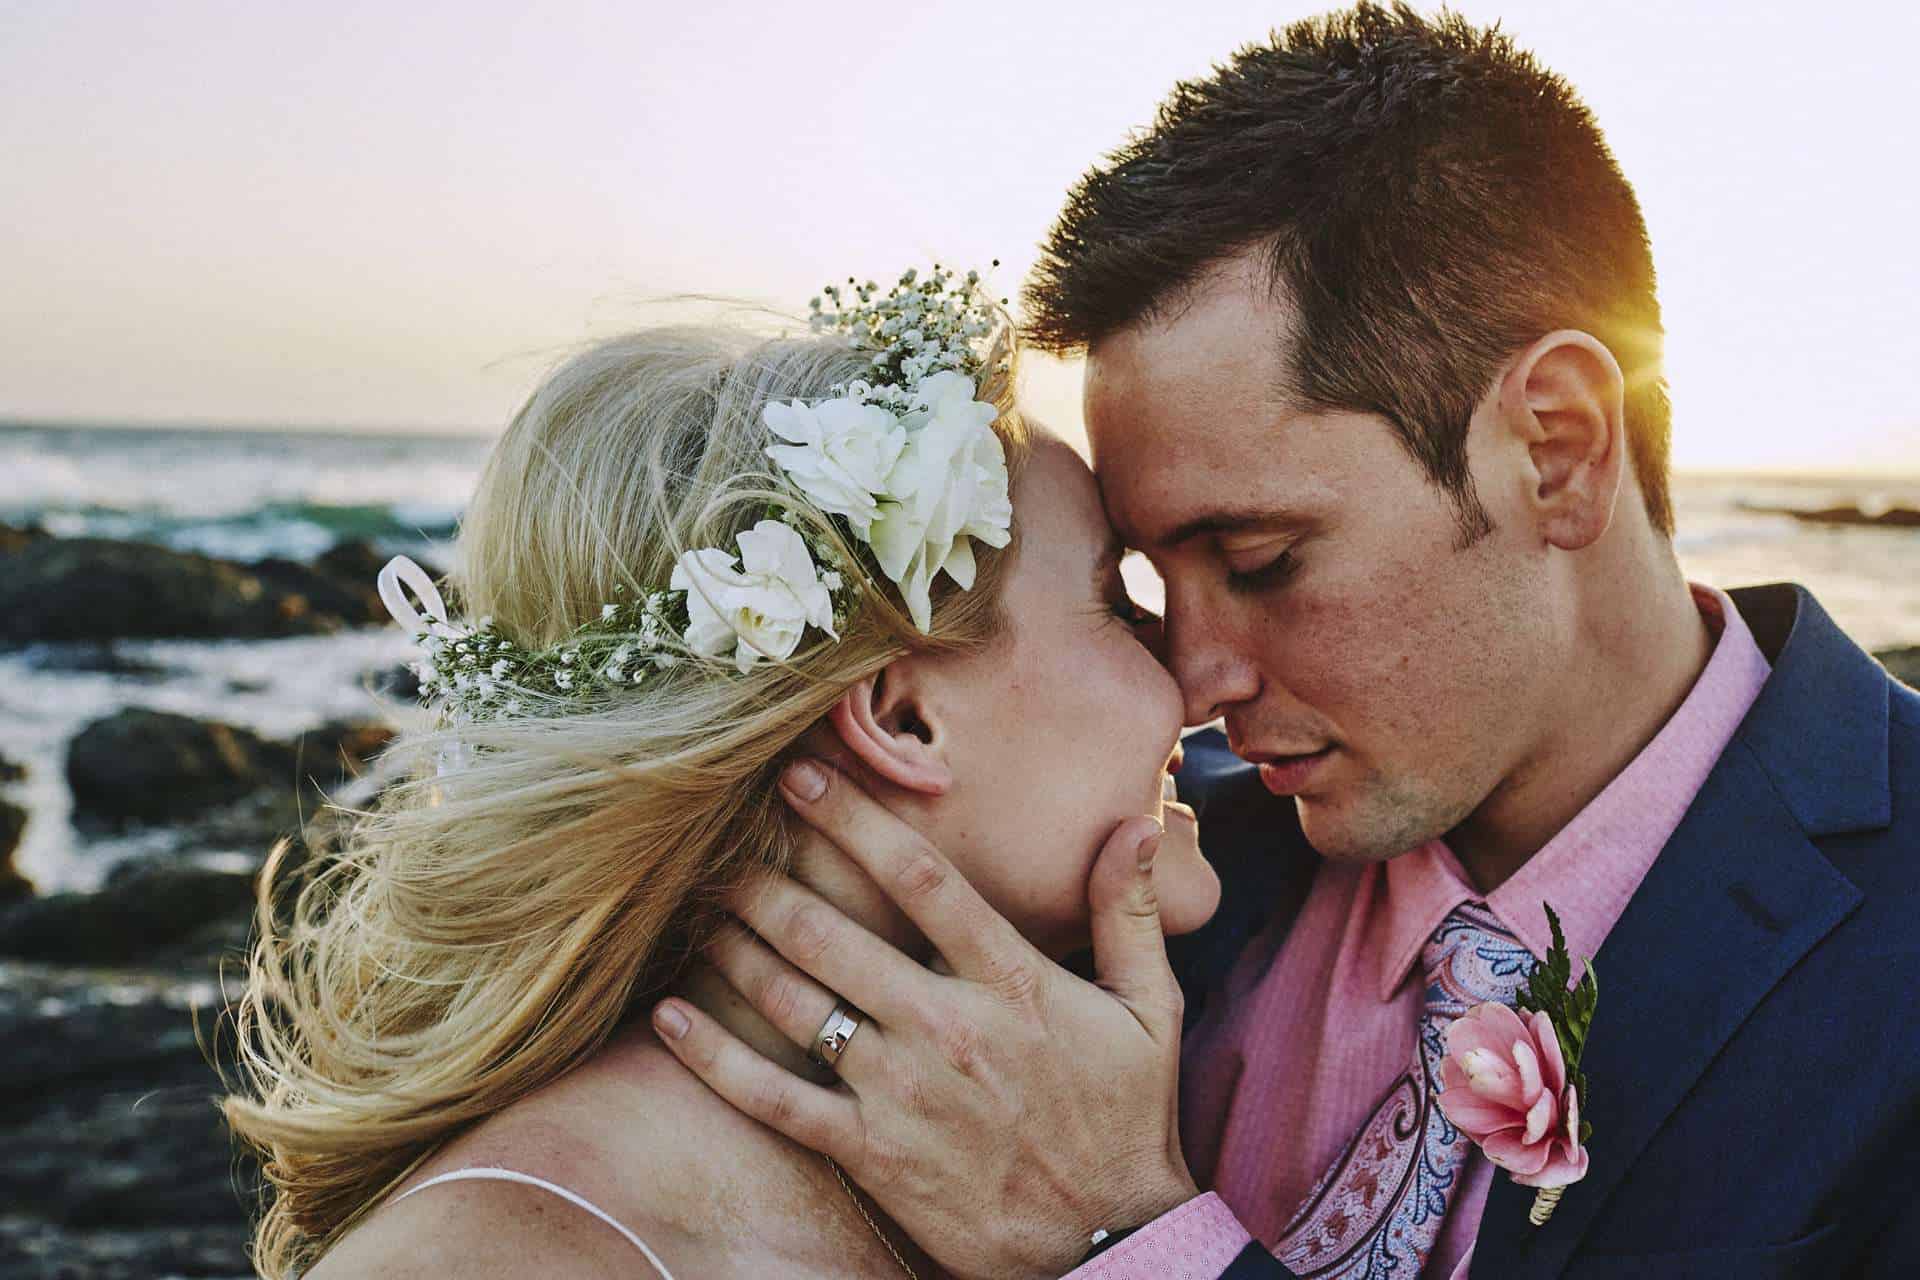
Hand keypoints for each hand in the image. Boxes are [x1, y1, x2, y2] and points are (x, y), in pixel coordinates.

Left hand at [650, 758, 1198, 1279]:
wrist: (1109, 1240)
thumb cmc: (1125, 1117)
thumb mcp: (1150, 1009)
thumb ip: (1130, 912)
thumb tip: (1136, 825)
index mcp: (1011, 981)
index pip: (921, 879)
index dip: (855, 820)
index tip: (805, 776)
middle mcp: (945, 1026)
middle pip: (835, 932)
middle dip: (770, 878)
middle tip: (724, 839)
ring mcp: (901, 1092)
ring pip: (796, 1001)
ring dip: (738, 946)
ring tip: (701, 904)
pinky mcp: (870, 1153)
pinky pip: (774, 1097)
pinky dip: (714, 1055)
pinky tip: (670, 1013)